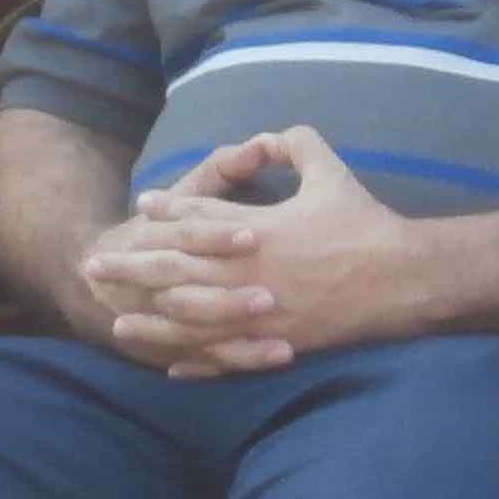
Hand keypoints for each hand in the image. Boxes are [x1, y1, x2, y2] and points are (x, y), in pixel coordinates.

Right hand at [73, 172, 279, 374]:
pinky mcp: (181, 346)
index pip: (186, 234)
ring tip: (285, 347)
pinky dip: (239, 362)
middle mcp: (157, 283)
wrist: (97, 275)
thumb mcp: (185, 192)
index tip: (255, 235)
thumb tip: (259, 146)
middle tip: (270, 299)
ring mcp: (168, 319)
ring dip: (241, 342)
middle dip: (228, 300)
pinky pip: (210, 360)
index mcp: (156, 236)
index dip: (218, 234)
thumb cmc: (161, 227)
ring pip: (201, 335)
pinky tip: (276, 359)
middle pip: (190, 294)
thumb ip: (220, 169)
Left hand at [81, 126, 424, 376]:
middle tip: (95, 268)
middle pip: (176, 270)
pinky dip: (195, 360)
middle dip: (133, 267)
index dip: (169, 209)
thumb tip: (271, 134)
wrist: (402, 280)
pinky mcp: (275, 343)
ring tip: (115, 321)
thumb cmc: (365, 224)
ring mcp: (258, 312)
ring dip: (150, 319)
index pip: (199, 217)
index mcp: (258, 229)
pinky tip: (170, 363)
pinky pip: (225, 355)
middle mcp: (249, 272)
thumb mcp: (331, 170)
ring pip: (190, 318)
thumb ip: (297, 144)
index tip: (144, 205)